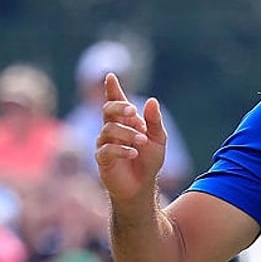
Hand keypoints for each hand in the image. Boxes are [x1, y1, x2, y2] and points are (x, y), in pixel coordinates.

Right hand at [95, 74, 167, 203]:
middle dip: (119, 107)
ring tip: (142, 141)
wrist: (142, 186)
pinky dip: (121, 149)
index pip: (116, 101)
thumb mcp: (158, 139)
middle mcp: (112, 129)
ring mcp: (105, 143)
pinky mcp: (102, 159)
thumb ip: (154, 121)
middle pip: (108, 110)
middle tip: (133, 111)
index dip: (112, 89)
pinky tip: (134, 153)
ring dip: (127, 133)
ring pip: (109, 129)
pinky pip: (107, 149)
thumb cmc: (149, 160)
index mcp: (125, 121)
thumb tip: (152, 100)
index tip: (111, 76)